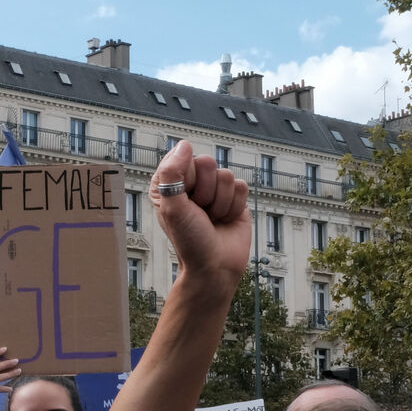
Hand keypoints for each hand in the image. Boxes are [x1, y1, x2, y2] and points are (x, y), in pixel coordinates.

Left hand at [150, 141, 249, 289]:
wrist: (215, 266)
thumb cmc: (189, 240)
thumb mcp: (172, 207)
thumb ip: (173, 173)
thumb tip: (185, 144)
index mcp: (169, 183)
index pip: (182, 158)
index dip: (187, 179)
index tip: (185, 200)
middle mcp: (191, 184)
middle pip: (208, 162)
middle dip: (206, 191)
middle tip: (200, 212)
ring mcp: (214, 190)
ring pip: (226, 175)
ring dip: (220, 202)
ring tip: (212, 218)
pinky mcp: (234, 198)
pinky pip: (242, 186)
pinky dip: (235, 205)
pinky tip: (226, 219)